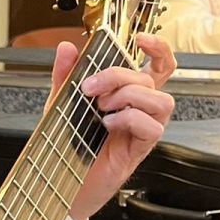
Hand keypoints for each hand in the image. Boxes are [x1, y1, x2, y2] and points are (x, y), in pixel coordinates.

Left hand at [44, 33, 175, 219]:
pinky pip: (151, 127)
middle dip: (119, 75)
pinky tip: (108, 124)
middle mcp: (139, 110)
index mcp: (126, 95)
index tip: (141, 39)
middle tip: (91, 87)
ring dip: (130, 97)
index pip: (157, 66)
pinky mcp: (139, 150)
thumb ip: (64, 76)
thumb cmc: (65, 145)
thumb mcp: (59, 104)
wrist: (57, 181)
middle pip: (150, 78)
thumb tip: (66, 48)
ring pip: (162, 100)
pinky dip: (129, 119)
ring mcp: (142, 130)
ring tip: (103, 108)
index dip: (157, 48)